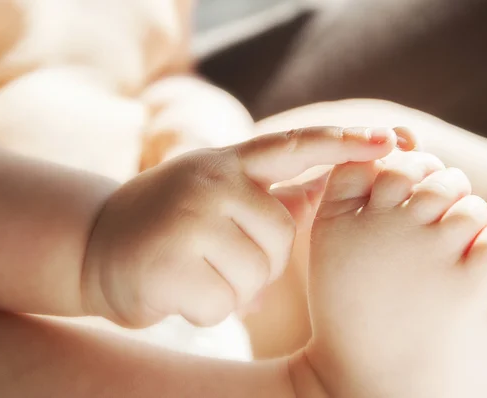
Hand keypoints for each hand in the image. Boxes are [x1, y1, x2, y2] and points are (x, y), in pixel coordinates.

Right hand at [82, 126, 406, 326]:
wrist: (96, 246)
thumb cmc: (171, 224)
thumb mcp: (218, 197)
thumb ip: (270, 197)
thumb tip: (325, 193)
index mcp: (227, 164)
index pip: (294, 146)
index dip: (344, 141)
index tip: (389, 141)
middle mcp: (209, 182)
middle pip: (281, 235)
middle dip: (261, 261)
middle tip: (221, 259)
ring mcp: (187, 219)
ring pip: (254, 275)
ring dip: (233, 288)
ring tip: (197, 272)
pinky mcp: (167, 263)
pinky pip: (222, 304)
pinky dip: (207, 309)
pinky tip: (178, 290)